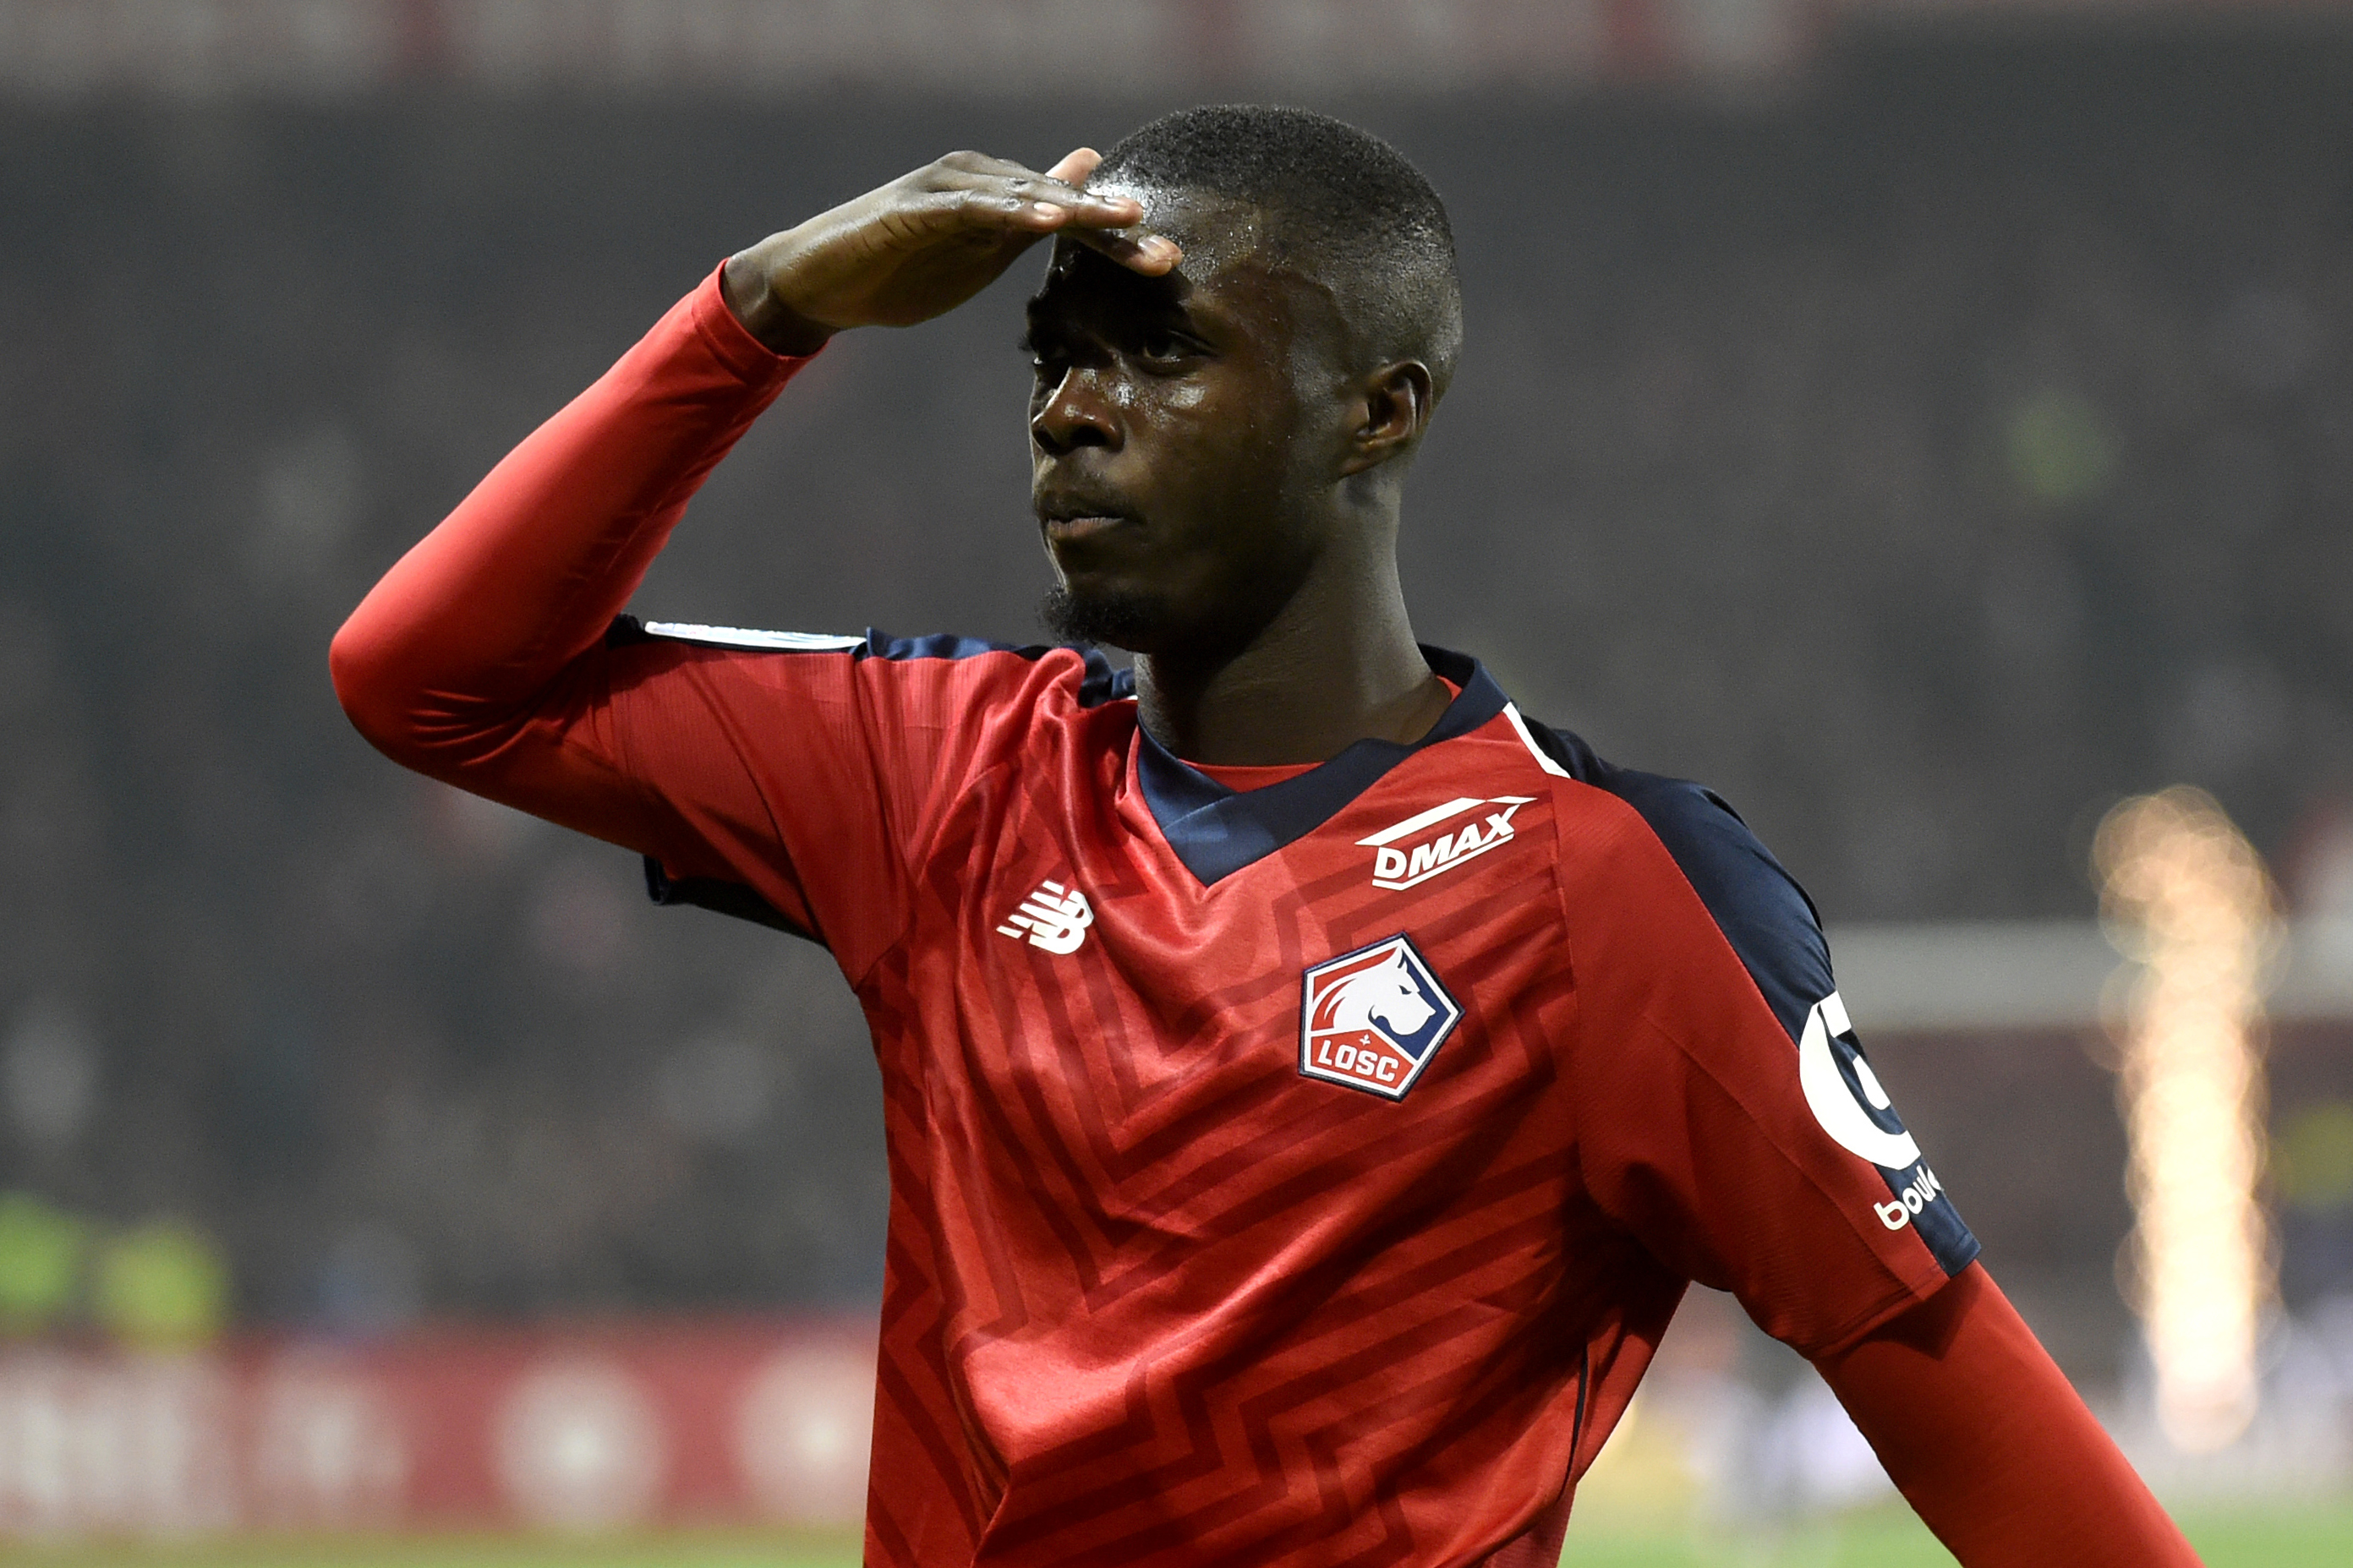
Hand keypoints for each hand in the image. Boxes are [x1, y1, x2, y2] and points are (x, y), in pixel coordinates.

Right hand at [722, 148, 1178, 354]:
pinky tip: (1042, 220)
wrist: (821, 282)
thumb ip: (1032, 216)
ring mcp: (946, 190)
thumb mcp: (979, 246)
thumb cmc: (901, 264)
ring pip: (1020, 198)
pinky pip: (968, 208)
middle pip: (1057, 203)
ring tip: (1118, 221)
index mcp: (999, 196)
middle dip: (1110, 227)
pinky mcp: (913, 209)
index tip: (1167, 262)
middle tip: (1161, 249)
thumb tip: (1086, 171)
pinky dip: (1007, 210)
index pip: (1070, 216)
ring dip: (1072, 209)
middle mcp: (979, 180)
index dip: (1118, 239)